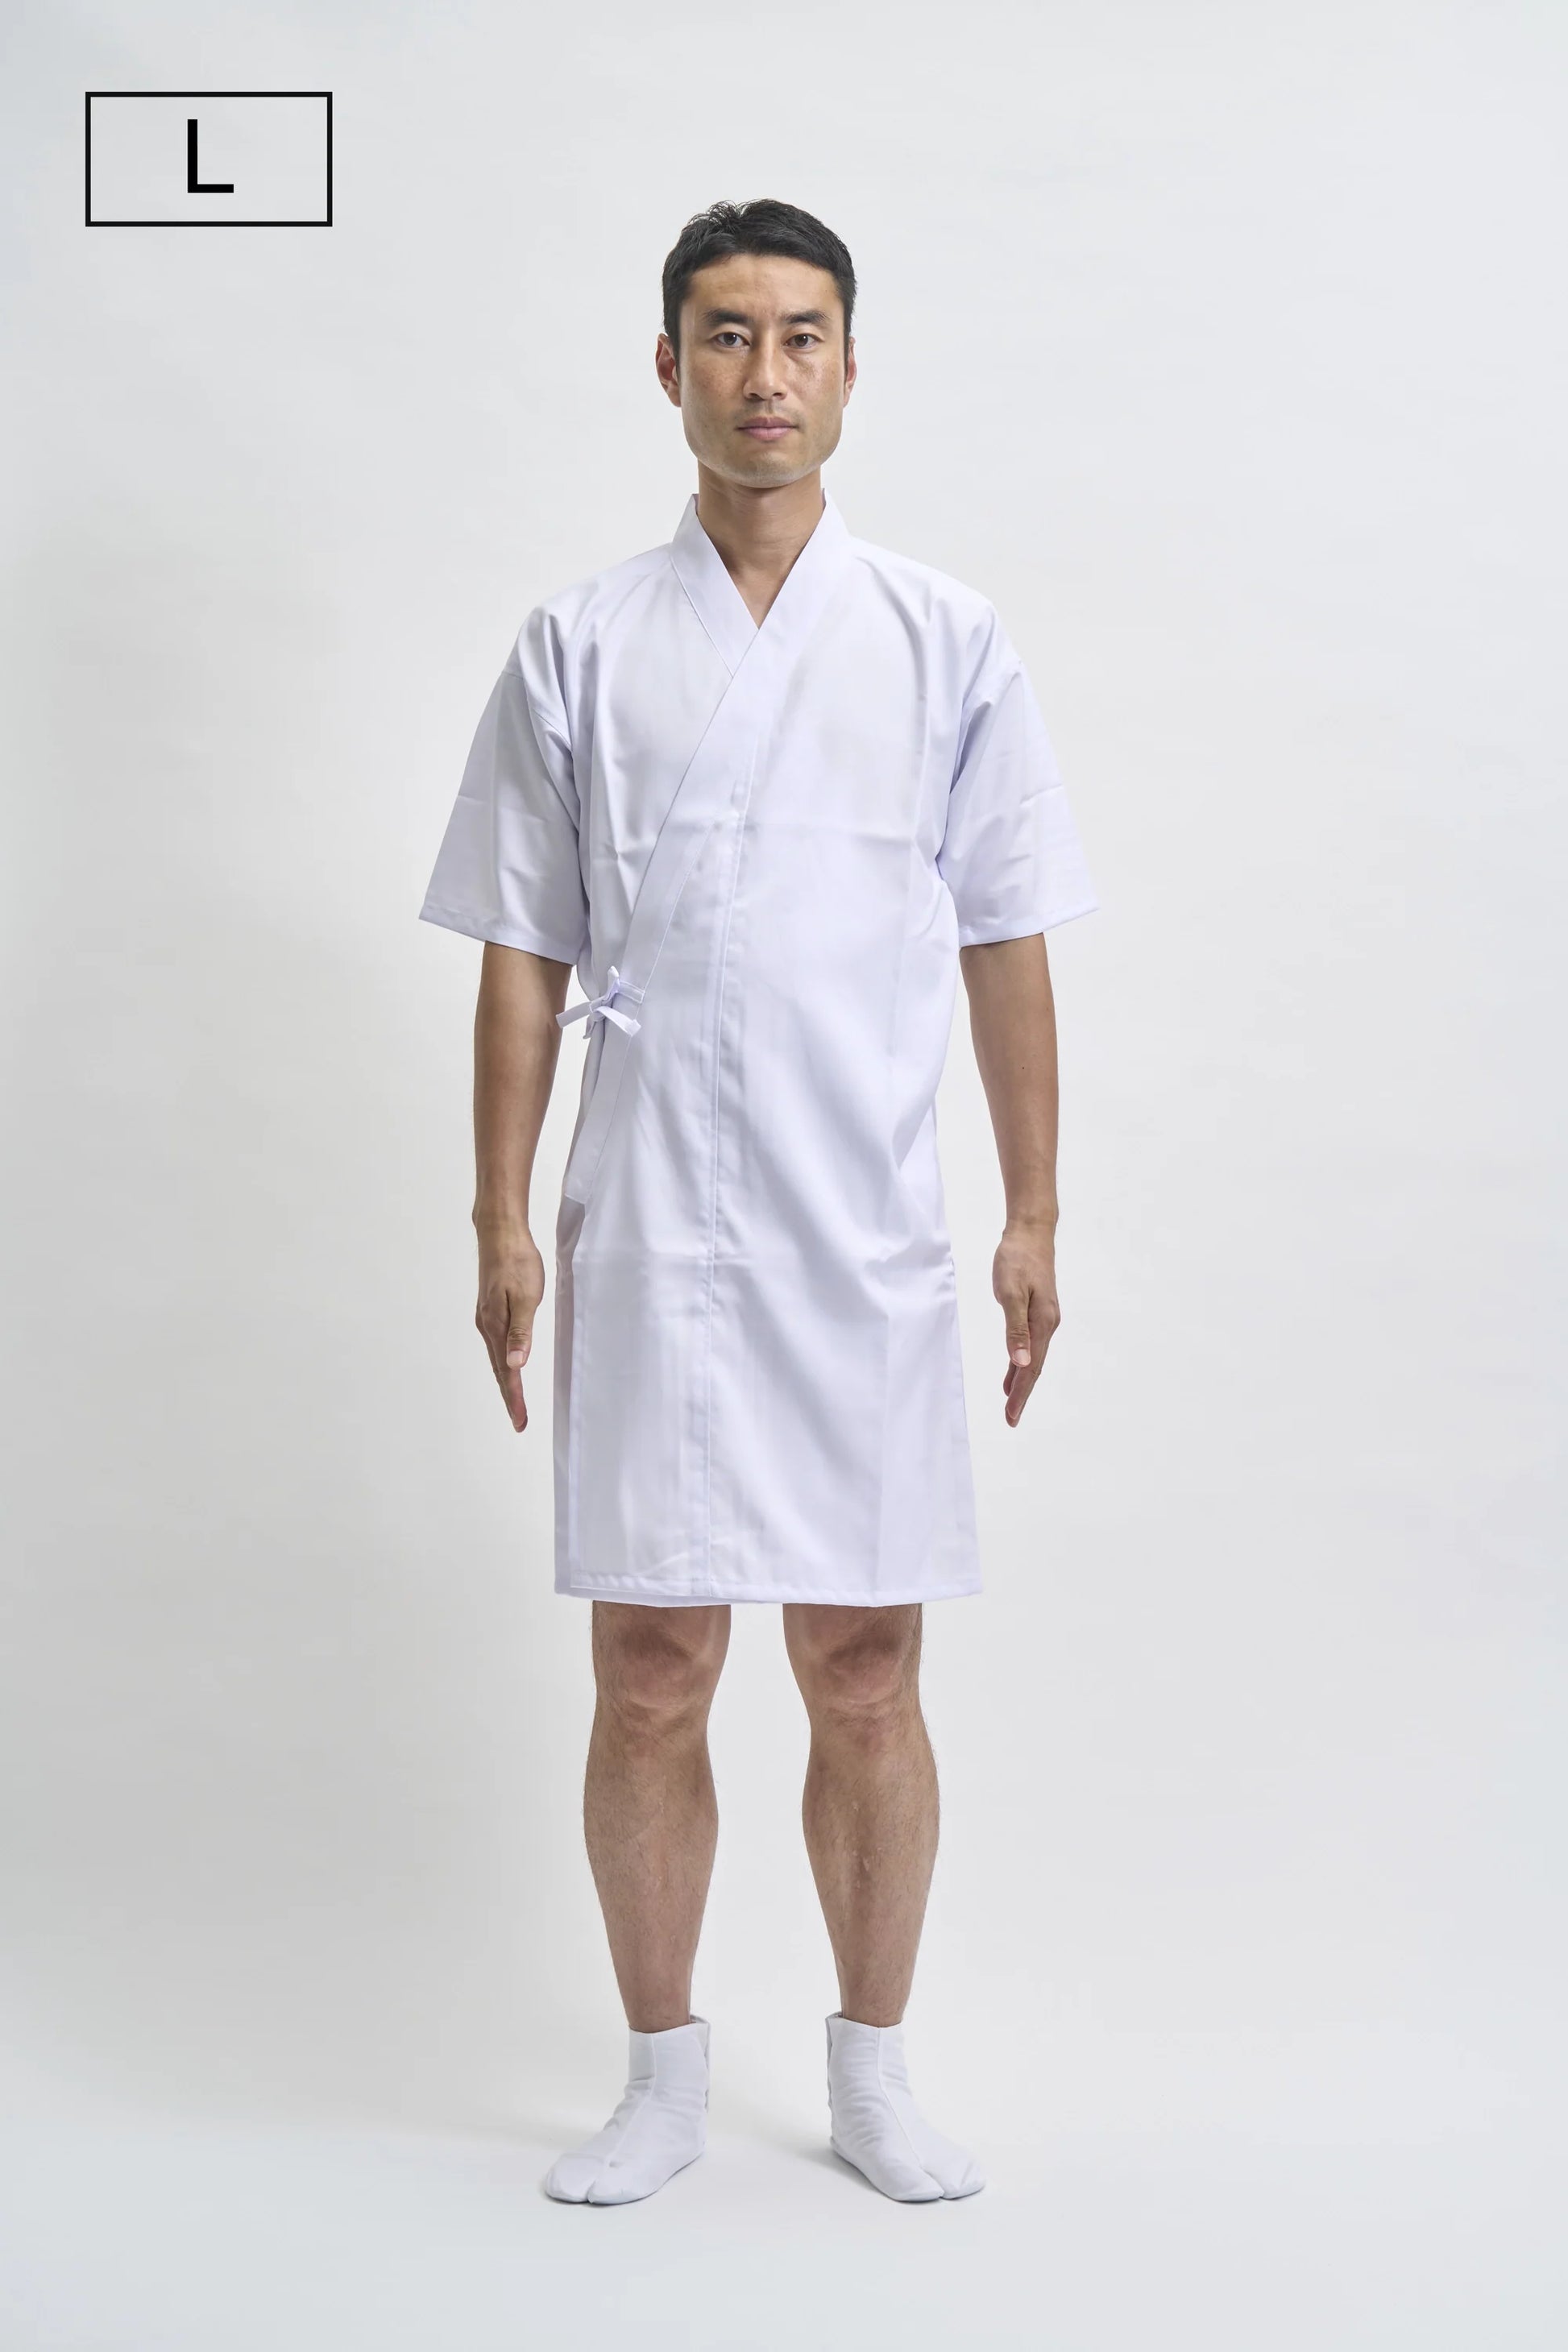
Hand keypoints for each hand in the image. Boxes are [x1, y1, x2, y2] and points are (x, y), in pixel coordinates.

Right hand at [475, 1230, 545, 1431]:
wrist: (500, 1232)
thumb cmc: (517, 1261)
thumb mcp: (527, 1297)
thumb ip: (522, 1332)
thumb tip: (516, 1364)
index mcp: (495, 1326)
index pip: (507, 1371)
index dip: (514, 1398)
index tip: (520, 1421)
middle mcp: (486, 1326)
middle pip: (499, 1369)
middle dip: (509, 1396)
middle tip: (519, 1420)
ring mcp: (486, 1317)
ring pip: (497, 1357)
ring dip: (506, 1381)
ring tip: (515, 1401)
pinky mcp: (490, 1309)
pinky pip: (496, 1343)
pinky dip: (503, 1361)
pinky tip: (509, 1364)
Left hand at [992, 1221, 1059, 1426]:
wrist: (1031, 1232)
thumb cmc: (1018, 1259)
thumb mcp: (1011, 1292)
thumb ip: (1015, 1328)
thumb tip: (1020, 1362)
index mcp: (1042, 1323)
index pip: (1031, 1367)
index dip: (1021, 1393)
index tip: (1012, 1415)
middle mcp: (1047, 1325)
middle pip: (1034, 1367)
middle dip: (1022, 1394)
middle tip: (1011, 1418)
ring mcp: (1044, 1319)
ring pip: (1032, 1357)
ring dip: (1021, 1380)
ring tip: (1010, 1403)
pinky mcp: (1037, 1311)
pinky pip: (1029, 1344)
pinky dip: (1020, 1361)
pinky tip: (1013, 1371)